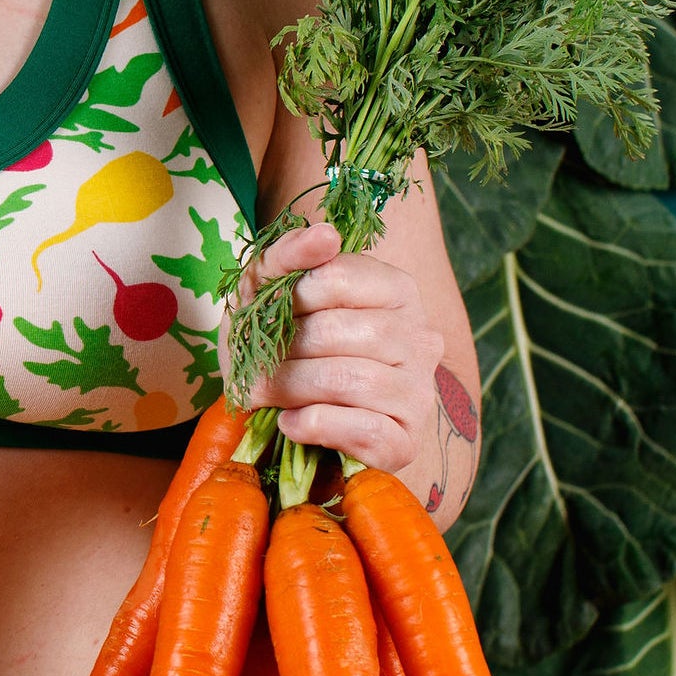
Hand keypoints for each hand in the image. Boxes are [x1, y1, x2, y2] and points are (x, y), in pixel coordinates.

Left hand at [224, 222, 445, 474]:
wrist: (286, 418)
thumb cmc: (279, 346)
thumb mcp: (265, 295)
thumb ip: (285, 255)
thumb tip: (325, 234)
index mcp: (395, 290)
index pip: (339, 277)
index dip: (290, 297)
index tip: (268, 315)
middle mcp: (420, 337)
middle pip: (341, 331)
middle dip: (284, 350)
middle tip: (255, 366)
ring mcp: (418, 392)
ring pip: (350, 381)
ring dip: (291, 388)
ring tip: (266, 393)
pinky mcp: (405, 442)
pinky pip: (363, 429)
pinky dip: (313, 425)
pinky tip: (291, 422)